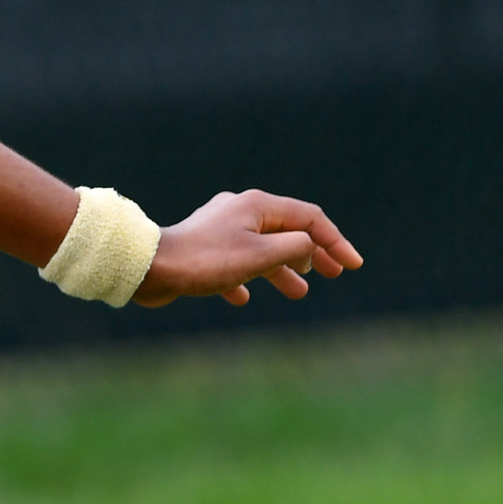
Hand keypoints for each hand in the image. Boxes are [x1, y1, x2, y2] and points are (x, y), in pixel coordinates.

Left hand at [138, 190, 361, 307]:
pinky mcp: (200, 249)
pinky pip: (231, 263)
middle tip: (332, 274)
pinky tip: (242, 298)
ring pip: (260, 248)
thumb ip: (295, 247)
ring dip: (281, 269)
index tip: (353, 266)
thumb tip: (308, 246)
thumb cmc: (205, 260)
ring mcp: (217, 229)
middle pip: (286, 229)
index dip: (335, 241)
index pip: (308, 217)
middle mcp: (237, 210)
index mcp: (256, 205)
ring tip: (299, 293)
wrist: (149, 267)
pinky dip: (244, 279)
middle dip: (312, 253)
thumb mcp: (262, 255)